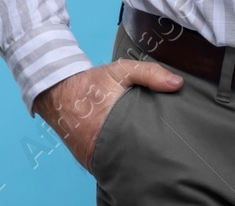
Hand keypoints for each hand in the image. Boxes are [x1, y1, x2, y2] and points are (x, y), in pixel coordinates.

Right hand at [32, 60, 182, 170]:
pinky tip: (129, 149)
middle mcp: (100, 144)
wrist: (57, 91)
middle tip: (161, 140)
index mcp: (112, 122)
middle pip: (133, 153)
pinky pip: (107, 163)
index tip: (168, 133)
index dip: (156, 137)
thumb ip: (150, 74)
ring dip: (131, 153)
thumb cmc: (92, 81)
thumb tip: (177, 84)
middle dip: (147, 148)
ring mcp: (91, 155)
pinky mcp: (87, 159)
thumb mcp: (121, 70)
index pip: (142, 139)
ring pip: (120, 161)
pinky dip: (117, 157)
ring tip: (147, 145)